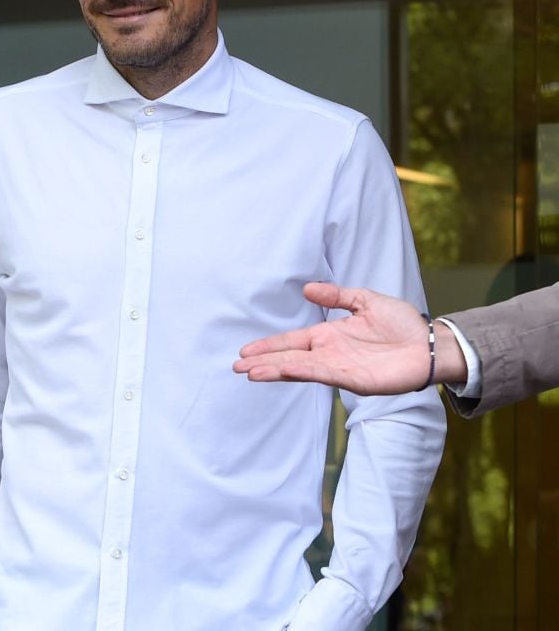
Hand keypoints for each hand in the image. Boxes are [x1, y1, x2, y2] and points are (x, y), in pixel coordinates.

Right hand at [233, 282, 465, 394]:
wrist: (430, 344)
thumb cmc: (403, 324)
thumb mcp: (366, 300)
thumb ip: (336, 296)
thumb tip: (307, 288)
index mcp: (329, 335)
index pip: (291, 341)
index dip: (269, 346)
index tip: (245, 352)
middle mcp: (328, 353)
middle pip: (288, 358)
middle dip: (262, 362)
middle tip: (236, 367)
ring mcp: (338, 367)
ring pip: (298, 369)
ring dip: (273, 371)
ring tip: (249, 373)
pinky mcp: (351, 379)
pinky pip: (319, 374)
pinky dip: (298, 373)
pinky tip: (280, 372)